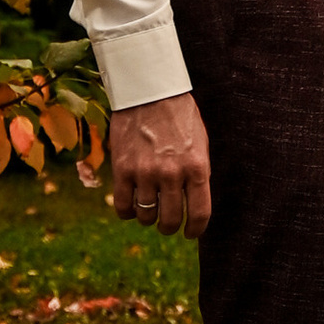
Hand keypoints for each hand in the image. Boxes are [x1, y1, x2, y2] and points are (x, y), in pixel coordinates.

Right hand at [107, 93, 211, 236]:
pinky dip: (127, 212)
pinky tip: (131, 206)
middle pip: (170, 220)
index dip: (195, 230)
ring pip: (145, 216)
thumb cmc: (179, 116)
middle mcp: (172, 173)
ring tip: (148, 210)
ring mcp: (145, 173)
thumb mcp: (200, 143)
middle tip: (167, 224)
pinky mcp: (122, 169)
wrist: (149, 90)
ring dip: (147, 219)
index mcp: (197, 167)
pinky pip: (123, 207)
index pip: (200, 214)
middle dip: (169, 227)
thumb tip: (194, 205)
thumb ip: (197, 174)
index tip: (190, 233)